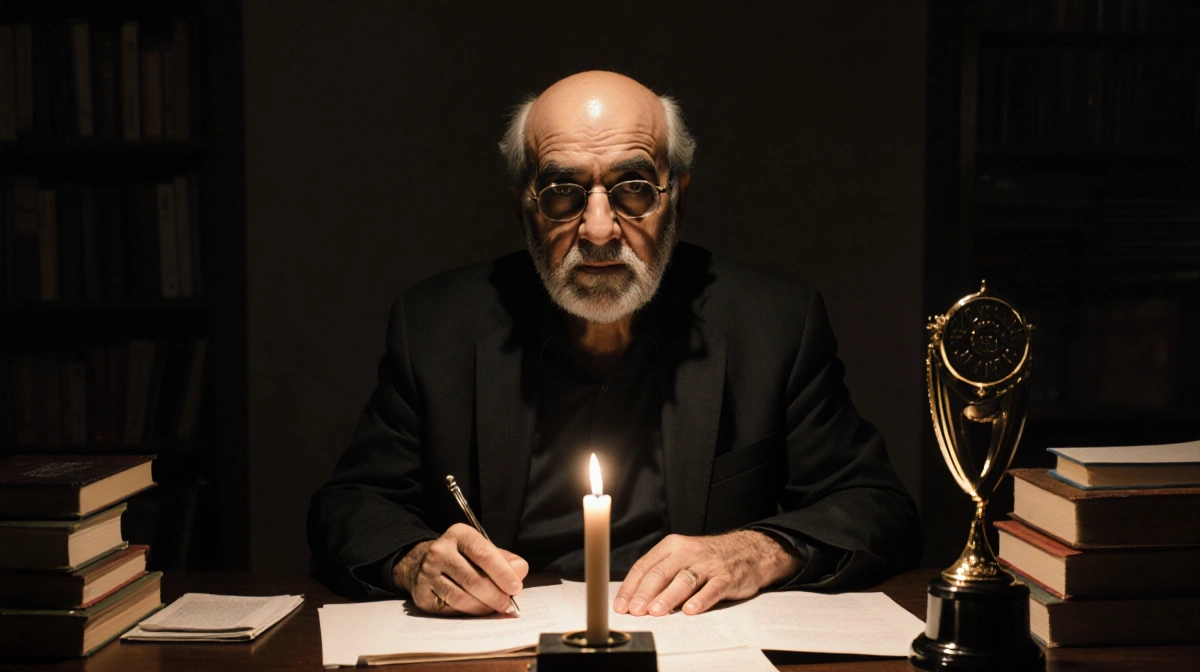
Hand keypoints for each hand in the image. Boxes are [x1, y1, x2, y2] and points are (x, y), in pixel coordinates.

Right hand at [393, 523, 528, 615]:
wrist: (423, 563)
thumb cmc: (462, 557)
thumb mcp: (483, 549)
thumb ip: (505, 559)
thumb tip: (519, 572)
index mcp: (459, 535)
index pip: (483, 553)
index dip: (502, 573)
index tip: (516, 587)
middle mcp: (440, 551)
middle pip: (473, 579)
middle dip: (495, 595)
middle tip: (507, 603)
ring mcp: (428, 573)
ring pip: (461, 597)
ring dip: (482, 607)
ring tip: (494, 609)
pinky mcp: (422, 594)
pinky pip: (449, 609)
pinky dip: (468, 613)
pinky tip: (476, 611)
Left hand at [614, 530, 801, 616]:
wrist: (748, 550)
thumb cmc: (707, 558)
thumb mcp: (681, 556)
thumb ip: (661, 574)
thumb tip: (635, 599)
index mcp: (671, 546)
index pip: (645, 566)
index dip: (631, 587)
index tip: (622, 605)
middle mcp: (687, 552)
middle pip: (661, 573)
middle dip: (645, 593)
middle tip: (636, 610)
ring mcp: (707, 564)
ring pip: (684, 580)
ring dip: (668, 597)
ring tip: (656, 611)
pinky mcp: (726, 577)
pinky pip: (712, 588)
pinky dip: (701, 599)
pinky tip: (690, 610)